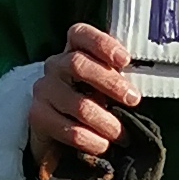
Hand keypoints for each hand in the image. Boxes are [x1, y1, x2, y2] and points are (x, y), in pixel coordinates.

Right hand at [28, 20, 138, 166]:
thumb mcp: (105, 85)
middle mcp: (55, 65)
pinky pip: (68, 129)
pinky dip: (90, 140)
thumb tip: (141, 91)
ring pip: (77, 103)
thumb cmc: (91, 100)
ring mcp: (44, 89)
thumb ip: (118, 79)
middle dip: (110, 83)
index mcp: (73, 50)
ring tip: (122, 135)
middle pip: (78, 64)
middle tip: (133, 100)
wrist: (57, 132)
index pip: (80, 34)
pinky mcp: (37, 115)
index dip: (103, 44)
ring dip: (106, 122)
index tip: (125, 60)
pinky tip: (103, 145)